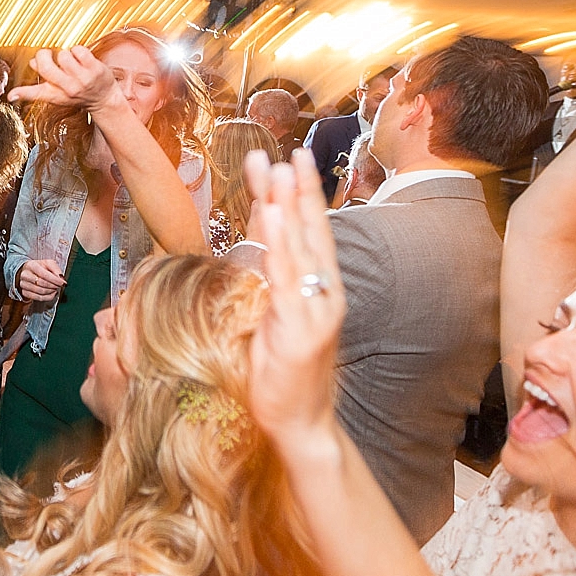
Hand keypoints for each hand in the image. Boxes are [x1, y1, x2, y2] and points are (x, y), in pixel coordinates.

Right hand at [7, 46, 122, 114]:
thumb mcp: (58, 92)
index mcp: (54, 94)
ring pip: (63, 55)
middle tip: (47, 54)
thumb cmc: (79, 95)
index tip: (11, 95)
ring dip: (65, 54)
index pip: (35, 94)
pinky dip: (78, 50)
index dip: (21, 93)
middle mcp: (67, 88)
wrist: (104, 100)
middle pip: (46, 66)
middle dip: (43, 54)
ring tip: (71, 61)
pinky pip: (78, 50)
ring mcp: (82, 79)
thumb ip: (44, 80)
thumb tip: (32, 63)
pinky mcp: (94, 70)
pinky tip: (81, 58)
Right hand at [17, 258, 65, 300]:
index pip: (44, 274)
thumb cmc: (39, 268)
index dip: (55, 280)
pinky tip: (51, 293)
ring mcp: (23, 284)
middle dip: (54, 285)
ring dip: (51, 291)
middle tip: (60, 285)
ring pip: (40, 292)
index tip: (62, 282)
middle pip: (42, 283)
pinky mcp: (24, 292)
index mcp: (31, 265)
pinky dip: (48, 297)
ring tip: (55, 288)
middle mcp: (25, 275)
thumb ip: (56, 269)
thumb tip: (61, 278)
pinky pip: (38, 298)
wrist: (28, 272)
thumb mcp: (48, 264)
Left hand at [245, 147, 347, 450]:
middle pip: (309, 231)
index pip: (306, 230)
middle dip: (296, 190)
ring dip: (287, 208)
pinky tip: (269, 222)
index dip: (299, 193)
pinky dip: (278, 249)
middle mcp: (322, 292)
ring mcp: (314, 310)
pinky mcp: (301, 330)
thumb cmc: (281, 371)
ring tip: (276, 172)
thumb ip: (266, 276)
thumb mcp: (270, 314)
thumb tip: (253, 240)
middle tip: (284, 152)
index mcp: (316, 286)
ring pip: (300, 249)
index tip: (287, 156)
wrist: (299, 422)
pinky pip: (287, 282)